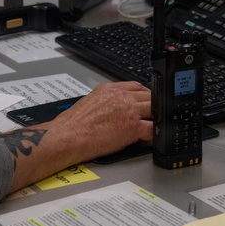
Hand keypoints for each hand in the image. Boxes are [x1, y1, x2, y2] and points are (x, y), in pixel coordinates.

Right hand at [0, 81, 151, 192]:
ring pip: (155, 109)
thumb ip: (106, 101)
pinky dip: (155, 134)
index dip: (145, 95)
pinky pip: (153, 128)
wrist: (68, 136)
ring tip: (155, 127)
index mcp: (109, 89)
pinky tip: (151, 139)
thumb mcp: (89, 101)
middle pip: (149, 96)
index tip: (148, 101)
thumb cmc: (73, 124)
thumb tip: (114, 109)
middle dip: (154, 106)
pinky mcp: (132, 127)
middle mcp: (121, 96)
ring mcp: (128, 110)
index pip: (136, 86)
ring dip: (156, 118)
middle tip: (155, 116)